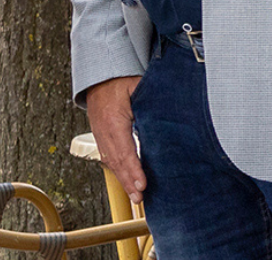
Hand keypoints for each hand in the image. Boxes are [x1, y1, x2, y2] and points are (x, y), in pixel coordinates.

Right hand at [84, 77, 146, 203]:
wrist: (98, 74)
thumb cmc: (121, 78)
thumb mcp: (138, 85)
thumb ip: (152, 101)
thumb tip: (172, 113)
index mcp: (113, 118)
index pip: (124, 148)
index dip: (133, 168)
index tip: (142, 184)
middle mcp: (103, 129)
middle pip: (116, 160)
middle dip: (128, 181)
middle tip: (140, 198)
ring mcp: (100, 133)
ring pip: (111, 161)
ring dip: (123, 179)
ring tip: (135, 196)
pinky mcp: (100, 135)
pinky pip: (108, 156)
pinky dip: (118, 170)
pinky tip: (127, 181)